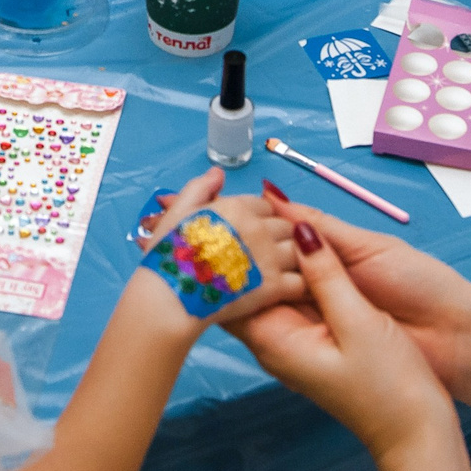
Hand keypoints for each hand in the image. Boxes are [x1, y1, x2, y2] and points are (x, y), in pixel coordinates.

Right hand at [131, 168, 305, 329]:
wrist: (171, 297)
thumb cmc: (169, 256)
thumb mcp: (178, 213)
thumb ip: (200, 188)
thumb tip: (218, 173)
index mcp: (236, 207)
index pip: (266, 204)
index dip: (263, 217)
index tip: (256, 231)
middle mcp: (256, 228)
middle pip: (287, 225)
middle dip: (281, 236)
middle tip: (272, 252)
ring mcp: (267, 257)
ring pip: (299, 250)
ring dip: (295, 258)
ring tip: (287, 269)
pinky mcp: (273, 287)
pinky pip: (301, 281)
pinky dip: (300, 286)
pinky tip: (293, 290)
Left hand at [229, 216, 458, 460]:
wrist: (416, 433)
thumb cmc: (391, 388)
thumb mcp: (360, 324)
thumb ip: (326, 276)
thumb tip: (298, 230)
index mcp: (275, 339)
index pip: (225, 288)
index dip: (219, 248)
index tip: (214, 209)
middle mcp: (274, 339)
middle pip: (238, 284)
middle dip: (231, 244)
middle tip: (222, 196)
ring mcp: (292, 338)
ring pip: (263, 285)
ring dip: (258, 251)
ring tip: (243, 205)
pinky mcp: (312, 335)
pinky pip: (287, 294)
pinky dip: (283, 266)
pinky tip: (288, 238)